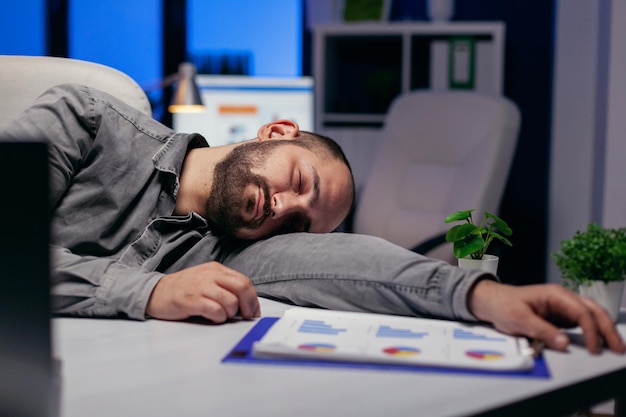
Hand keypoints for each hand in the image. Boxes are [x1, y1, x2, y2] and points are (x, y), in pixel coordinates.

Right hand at [146, 261, 260, 322]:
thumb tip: (246, 304)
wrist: (155, 292)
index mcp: (216, 269)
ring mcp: (200, 287)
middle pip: (241, 288)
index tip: (254, 312)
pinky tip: (213, 318)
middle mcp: (210, 275)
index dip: (253, 299)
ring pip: (230, 301)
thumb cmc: (184, 290)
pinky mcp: (191, 300)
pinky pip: (215, 310)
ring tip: (222, 316)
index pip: (244, 281)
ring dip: (231, 313)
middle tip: (246, 317)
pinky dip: (219, 317)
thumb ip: (224, 287)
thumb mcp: (206, 280)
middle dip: (248, 306)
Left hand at [468, 280, 625, 353]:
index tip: (595, 349)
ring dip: (604, 329)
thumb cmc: (504, 305)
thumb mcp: (519, 319)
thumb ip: (542, 331)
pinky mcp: (560, 315)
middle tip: (619, 348)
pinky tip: (599, 342)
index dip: (592, 331)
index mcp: (555, 294)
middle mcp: (563, 298)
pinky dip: (593, 331)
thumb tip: (565, 343)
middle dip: (607, 329)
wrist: (492, 302)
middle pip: (593, 311)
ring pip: (591, 315)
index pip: (582, 312)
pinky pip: (582, 322)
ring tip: (615, 346)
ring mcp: (563, 306)